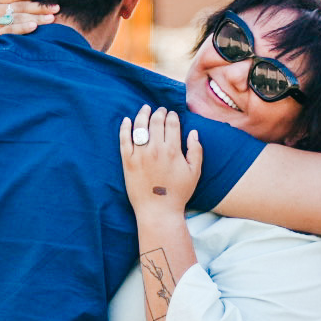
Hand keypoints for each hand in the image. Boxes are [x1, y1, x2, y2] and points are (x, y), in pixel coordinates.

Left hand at [119, 105, 200, 219]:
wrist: (158, 211)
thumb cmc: (178, 193)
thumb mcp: (195, 172)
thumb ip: (195, 150)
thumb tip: (193, 132)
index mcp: (173, 151)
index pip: (171, 124)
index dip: (172, 116)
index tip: (172, 114)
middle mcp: (155, 150)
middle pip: (156, 122)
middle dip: (159, 112)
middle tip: (160, 110)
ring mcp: (139, 155)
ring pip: (139, 127)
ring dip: (142, 115)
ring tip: (145, 109)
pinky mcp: (127, 162)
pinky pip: (124, 140)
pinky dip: (124, 128)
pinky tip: (126, 120)